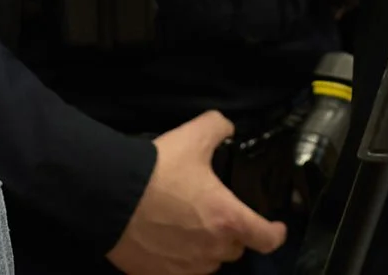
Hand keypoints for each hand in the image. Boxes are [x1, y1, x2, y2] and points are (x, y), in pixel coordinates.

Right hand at [107, 110, 286, 274]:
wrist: (111, 196)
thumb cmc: (158, 170)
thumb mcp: (192, 137)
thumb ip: (217, 127)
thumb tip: (227, 127)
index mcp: (228, 219)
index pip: (267, 238)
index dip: (276, 233)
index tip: (276, 227)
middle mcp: (213, 250)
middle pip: (235, 248)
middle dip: (231, 233)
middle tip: (216, 214)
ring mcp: (186, 267)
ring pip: (208, 263)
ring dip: (206, 249)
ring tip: (190, 228)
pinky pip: (181, 272)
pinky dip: (180, 261)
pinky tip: (168, 243)